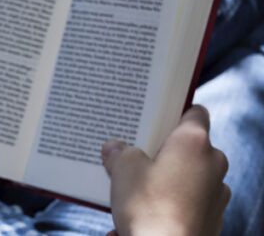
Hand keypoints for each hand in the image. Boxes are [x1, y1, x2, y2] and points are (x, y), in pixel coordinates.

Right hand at [102, 106, 229, 235]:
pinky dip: (172, 201)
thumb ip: (120, 152)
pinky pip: (190, 200)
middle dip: (162, 149)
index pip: (195, 112)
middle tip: (134, 152)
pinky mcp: (212, 219)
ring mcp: (216, 194)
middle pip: (188, 146)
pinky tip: (146, 210)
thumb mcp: (122, 170)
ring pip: (189, 175)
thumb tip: (114, 148)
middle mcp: (212, 164)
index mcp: (194, 142)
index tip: (155, 116)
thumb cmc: (149, 207)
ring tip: (135, 185)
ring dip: (166, 177)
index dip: (175, 111)